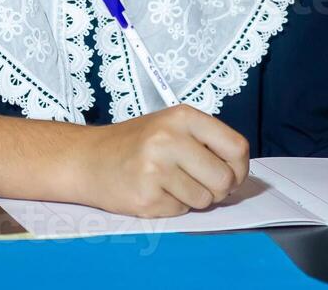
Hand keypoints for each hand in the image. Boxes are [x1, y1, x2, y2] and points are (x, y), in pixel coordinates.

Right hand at [75, 104, 249, 217]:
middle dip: (219, 189)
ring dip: (193, 199)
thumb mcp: (171, 126)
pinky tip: (153, 191)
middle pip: (224, 178)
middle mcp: (170, 138)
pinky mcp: (146, 196)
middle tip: (201, 185)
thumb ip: (206, 143)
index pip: (236, 147)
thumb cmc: (135, 144)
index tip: (232, 174)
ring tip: (170, 184)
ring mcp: (156, 168)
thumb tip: (239, 173)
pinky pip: (180, 211)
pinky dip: (172, 206)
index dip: (240, 168)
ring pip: (204, 199)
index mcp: (183, 117)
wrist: (87, 158)